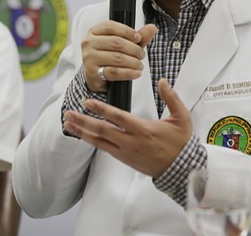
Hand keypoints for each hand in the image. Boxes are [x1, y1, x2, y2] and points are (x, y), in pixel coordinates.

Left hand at [63, 79, 192, 177]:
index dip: (101, 109)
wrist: (181, 169)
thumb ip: (172, 98)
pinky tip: (83, 134)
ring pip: (99, 142)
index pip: (117, 117)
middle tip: (68, 113)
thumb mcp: (182, 118)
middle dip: (83, 121)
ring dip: (82, 132)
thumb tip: (163, 81)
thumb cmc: (181, 143)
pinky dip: (91, 141)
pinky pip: (104, 149)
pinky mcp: (124, 159)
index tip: (87, 102)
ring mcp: (126, 152)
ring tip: (68, 124)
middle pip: (102, 130)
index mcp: (143, 130)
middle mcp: (131, 142)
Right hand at [82, 21, 156, 92]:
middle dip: (133, 49)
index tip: (139, 38)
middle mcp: (89, 43)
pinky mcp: (92, 73)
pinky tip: (136, 73)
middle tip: (141, 55)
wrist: (95, 76)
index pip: (111, 26)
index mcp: (94, 31)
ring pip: (116, 58)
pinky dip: (128, 73)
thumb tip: (152, 27)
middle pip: (116, 42)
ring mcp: (89, 58)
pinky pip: (114, 72)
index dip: (128, 32)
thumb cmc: (108, 56)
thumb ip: (137, 36)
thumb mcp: (122, 44)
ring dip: (133, 62)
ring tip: (139, 65)